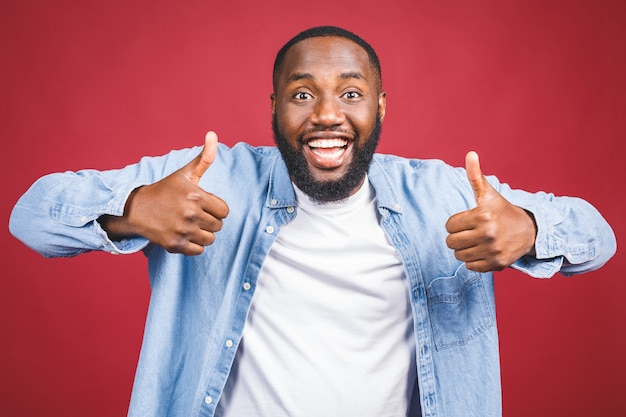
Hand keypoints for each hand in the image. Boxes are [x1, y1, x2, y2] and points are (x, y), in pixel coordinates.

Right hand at [100, 131, 228, 254]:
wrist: (136, 209)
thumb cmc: (165, 190)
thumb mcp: (185, 174)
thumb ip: (204, 158)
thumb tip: (213, 134)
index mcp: (196, 196)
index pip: (225, 211)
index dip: (215, 208)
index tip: (203, 204)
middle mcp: (190, 214)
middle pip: (218, 226)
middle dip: (209, 220)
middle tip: (193, 214)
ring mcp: (182, 231)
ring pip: (210, 239)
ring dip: (202, 234)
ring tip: (189, 225)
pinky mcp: (175, 245)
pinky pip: (199, 251)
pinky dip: (193, 245)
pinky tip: (182, 235)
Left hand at [445, 151, 535, 271]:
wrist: (529, 231)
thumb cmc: (502, 211)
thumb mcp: (489, 193)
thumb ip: (475, 176)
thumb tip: (470, 153)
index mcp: (482, 215)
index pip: (449, 226)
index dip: (456, 223)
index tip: (467, 220)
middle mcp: (488, 233)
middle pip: (451, 242)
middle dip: (457, 237)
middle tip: (470, 232)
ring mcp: (493, 250)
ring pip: (459, 256)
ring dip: (464, 250)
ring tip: (476, 242)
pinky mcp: (497, 264)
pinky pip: (470, 267)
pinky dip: (473, 261)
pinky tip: (483, 251)